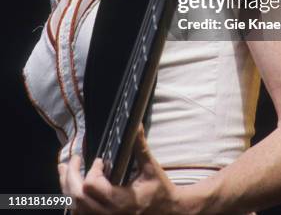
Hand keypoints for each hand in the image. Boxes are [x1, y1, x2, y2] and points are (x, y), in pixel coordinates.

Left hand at [58, 126, 181, 213]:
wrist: (166, 212)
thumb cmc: (159, 190)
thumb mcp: (151, 167)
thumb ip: (140, 146)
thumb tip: (135, 124)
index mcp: (121, 201)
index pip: (92, 187)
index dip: (92, 171)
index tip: (100, 161)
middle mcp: (109, 214)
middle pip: (77, 197)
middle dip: (70, 176)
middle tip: (72, 160)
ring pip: (75, 208)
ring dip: (67, 187)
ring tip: (64, 169)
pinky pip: (80, 214)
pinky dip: (73, 201)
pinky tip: (73, 187)